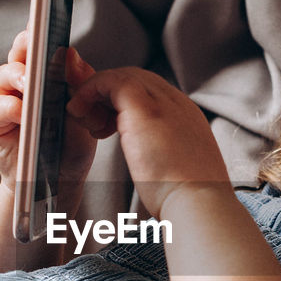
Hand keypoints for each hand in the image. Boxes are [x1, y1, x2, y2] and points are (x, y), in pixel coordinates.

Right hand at [0, 31, 98, 190]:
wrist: (57, 180)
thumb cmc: (71, 143)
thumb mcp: (86, 113)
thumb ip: (79, 84)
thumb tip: (70, 53)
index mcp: (47, 74)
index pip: (42, 46)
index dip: (41, 32)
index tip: (44, 20)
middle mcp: (24, 81)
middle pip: (19, 53)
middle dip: (25, 45)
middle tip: (33, 44)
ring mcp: (7, 100)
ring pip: (4, 75)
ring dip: (17, 75)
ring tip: (30, 83)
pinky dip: (9, 107)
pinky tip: (21, 111)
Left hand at [68, 67, 230, 217]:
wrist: (199, 203)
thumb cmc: (187, 198)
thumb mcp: (179, 170)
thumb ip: (165, 156)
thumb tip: (153, 164)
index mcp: (186, 117)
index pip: (150, 91)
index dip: (123, 101)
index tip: (108, 123)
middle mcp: (176, 104)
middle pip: (135, 78)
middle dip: (108, 95)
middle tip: (94, 120)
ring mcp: (162, 103)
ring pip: (121, 77)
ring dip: (96, 94)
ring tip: (88, 122)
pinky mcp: (143, 109)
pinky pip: (109, 83)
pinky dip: (89, 93)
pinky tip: (81, 113)